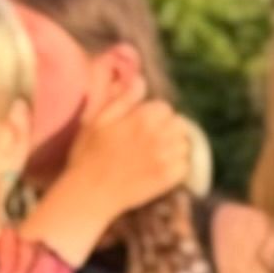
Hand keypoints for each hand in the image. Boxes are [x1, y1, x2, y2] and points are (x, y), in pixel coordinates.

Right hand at [23, 83, 194, 266]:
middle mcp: (159, 136)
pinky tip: (159, 169)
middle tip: (150, 141)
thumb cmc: (88, 154)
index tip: (141, 125)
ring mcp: (166, 158)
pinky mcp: (169, 178)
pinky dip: (177, 167)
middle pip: (179, 124)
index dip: (154, 115)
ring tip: (155, 155)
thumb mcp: (97, 119)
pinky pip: (185, 166)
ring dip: (174, 147)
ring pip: (184, 144)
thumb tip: (140, 79)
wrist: (90, 193)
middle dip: (168, 129)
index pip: (165, 108)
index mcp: (142, 118)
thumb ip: (122, 97)